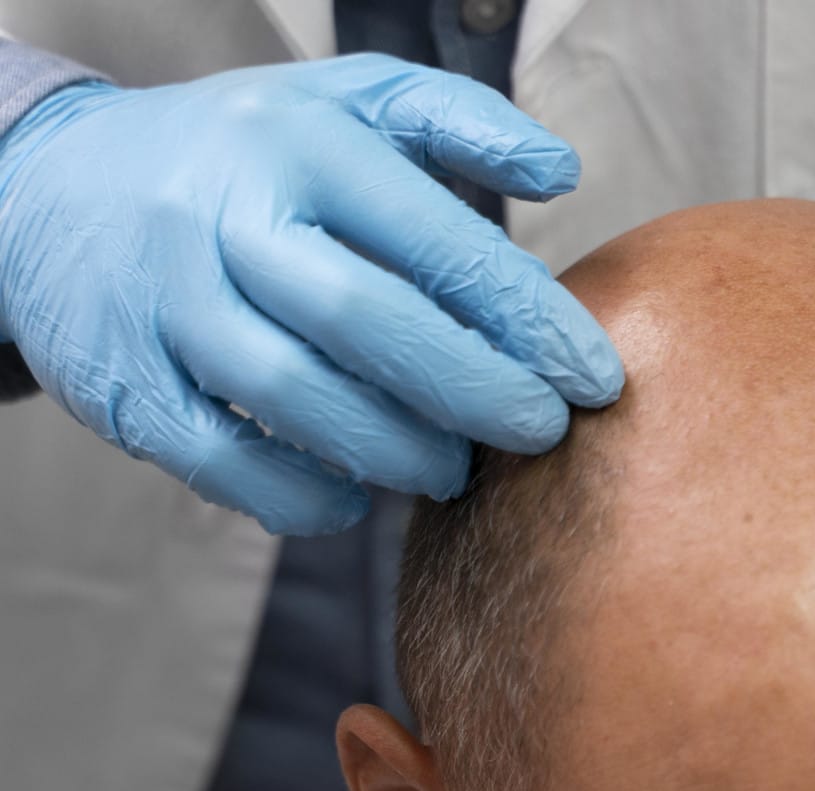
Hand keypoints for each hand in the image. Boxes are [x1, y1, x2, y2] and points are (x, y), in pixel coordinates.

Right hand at [0, 55, 623, 534]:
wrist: (49, 186)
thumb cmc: (237, 158)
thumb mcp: (340, 104)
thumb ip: (456, 121)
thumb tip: (561, 169)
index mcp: (296, 143)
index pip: (433, 239)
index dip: (526, 320)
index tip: (594, 378)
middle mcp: (224, 216)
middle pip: (367, 321)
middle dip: (474, 392)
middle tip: (538, 434)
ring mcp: (165, 304)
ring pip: (296, 397)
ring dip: (395, 451)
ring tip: (451, 470)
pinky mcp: (126, 386)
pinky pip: (226, 463)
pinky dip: (303, 495)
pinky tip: (354, 497)